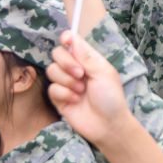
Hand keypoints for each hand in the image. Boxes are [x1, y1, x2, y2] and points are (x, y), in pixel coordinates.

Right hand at [46, 30, 132, 146]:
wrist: (108, 125)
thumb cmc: (111, 98)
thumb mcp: (103, 73)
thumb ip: (86, 56)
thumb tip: (72, 37)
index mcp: (88, 60)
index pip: (72, 43)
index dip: (67, 39)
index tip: (66, 40)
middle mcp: (75, 69)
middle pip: (57, 54)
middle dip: (66, 62)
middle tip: (81, 74)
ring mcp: (66, 83)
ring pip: (51, 70)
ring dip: (67, 80)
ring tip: (81, 91)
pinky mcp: (59, 98)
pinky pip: (52, 88)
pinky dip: (64, 94)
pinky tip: (75, 100)